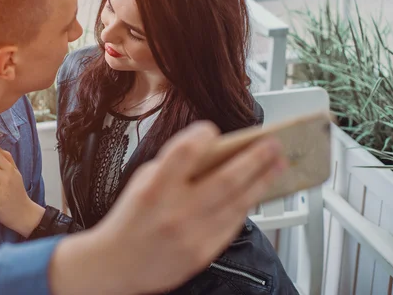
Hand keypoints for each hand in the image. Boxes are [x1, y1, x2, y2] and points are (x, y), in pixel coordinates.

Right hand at [49, 121, 287, 294]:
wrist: (116, 264)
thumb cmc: (130, 219)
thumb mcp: (142, 182)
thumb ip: (173, 166)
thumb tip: (210, 150)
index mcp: (154, 189)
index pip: (184, 152)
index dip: (202, 135)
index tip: (213, 128)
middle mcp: (175, 212)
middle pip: (225, 179)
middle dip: (254, 159)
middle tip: (272, 145)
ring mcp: (192, 235)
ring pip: (237, 203)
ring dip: (261, 181)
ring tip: (276, 165)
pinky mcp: (203, 253)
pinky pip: (233, 224)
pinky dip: (247, 205)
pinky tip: (255, 192)